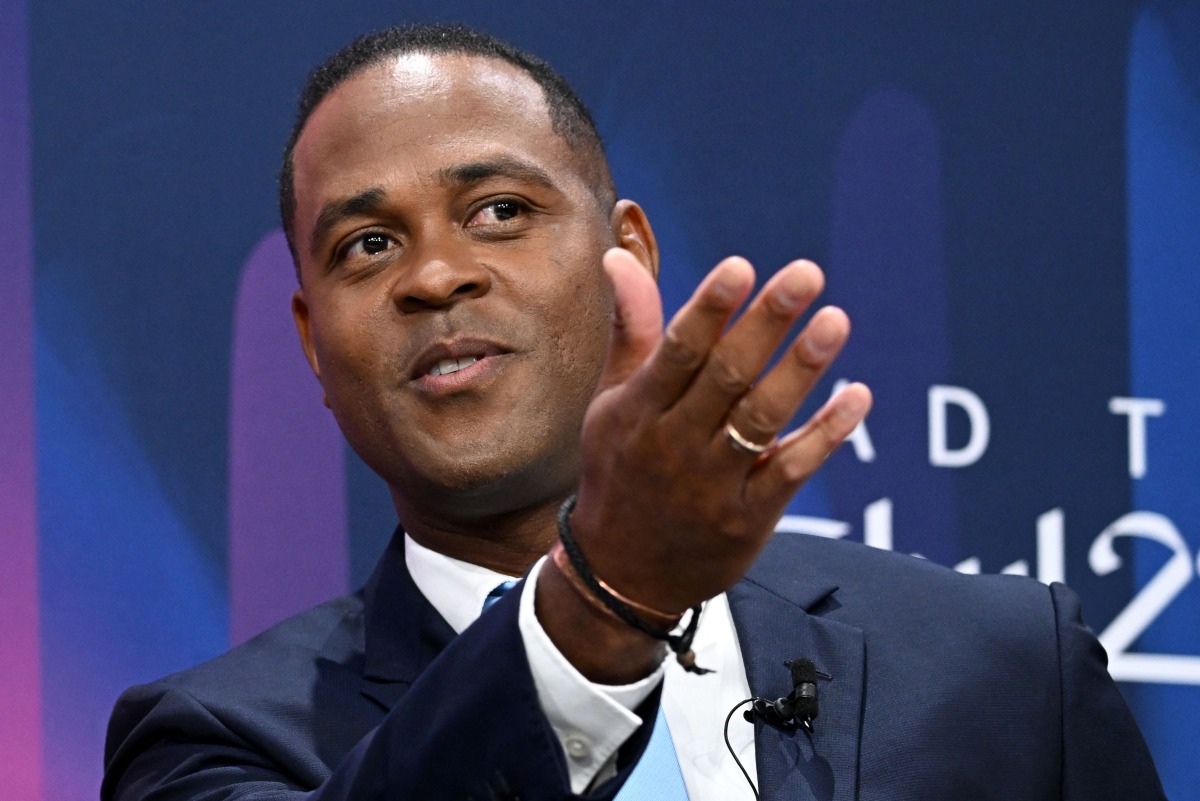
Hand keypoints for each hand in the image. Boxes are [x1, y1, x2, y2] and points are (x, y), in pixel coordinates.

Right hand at [570, 248, 871, 615]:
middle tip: (807, 274)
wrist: (620, 576)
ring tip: (836, 320)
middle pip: (726, 377)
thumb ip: (632, 330)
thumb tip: (618, 255)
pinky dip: (825, 435)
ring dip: (802, 370)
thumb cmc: (619, 471)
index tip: (740, 267)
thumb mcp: (612, 403)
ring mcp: (712, 484)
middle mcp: (673, 444)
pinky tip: (857, 397)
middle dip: (766, 324)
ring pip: (761, 421)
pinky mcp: (747, 518)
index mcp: (638, 411)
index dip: (709, 309)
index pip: (676, 351)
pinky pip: (792, 472)